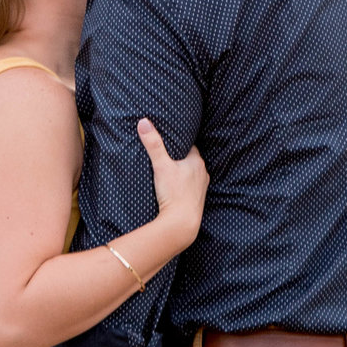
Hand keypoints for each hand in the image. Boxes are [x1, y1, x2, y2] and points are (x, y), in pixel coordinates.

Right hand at [138, 117, 207, 244]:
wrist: (181, 224)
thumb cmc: (173, 194)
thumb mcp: (161, 166)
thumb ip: (153, 144)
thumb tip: (143, 122)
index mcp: (197, 161)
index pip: (189, 145)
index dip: (178, 142)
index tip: (170, 139)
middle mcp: (202, 173)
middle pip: (190, 160)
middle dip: (179, 157)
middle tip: (167, 154)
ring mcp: (201, 188)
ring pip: (191, 174)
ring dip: (182, 172)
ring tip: (170, 171)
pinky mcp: (197, 201)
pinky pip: (190, 188)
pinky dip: (183, 186)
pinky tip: (175, 189)